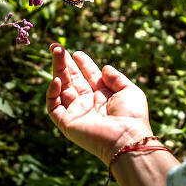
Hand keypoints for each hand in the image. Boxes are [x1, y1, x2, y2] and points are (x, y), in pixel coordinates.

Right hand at [46, 43, 152, 164]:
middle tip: (56, 47)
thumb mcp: (129, 91)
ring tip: (56, 52)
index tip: (77, 52)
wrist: (127, 138)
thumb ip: (116, 78)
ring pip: (61, 88)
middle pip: (72, 79)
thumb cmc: (132, 116)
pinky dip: (52, 93)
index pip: (89, 76)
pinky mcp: (67, 123)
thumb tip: (104, 67)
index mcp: (103, 95)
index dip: (83, 64)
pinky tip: (56, 79)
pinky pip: (54, 107)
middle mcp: (89, 102)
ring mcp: (77, 112)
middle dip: (64, 63)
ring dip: (57, 70)